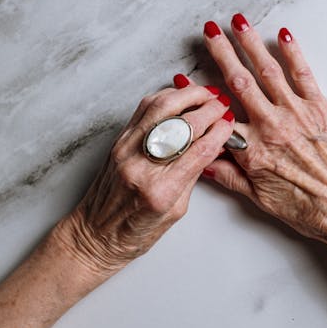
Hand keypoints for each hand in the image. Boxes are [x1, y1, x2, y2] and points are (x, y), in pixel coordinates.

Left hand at [54, 83, 234, 277]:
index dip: (220, 131)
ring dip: (187, 95)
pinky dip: (165, 98)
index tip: (230, 123)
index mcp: (161, 190)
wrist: (95, 234)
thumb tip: (213, 143)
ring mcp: (126, 149)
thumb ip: (193, 174)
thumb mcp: (177, 209)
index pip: (200, 149)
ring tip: (204, 93)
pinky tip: (179, 98)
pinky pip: (143, 109)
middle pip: (183, 124)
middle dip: (208, 110)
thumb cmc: (135, 231)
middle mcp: (141, 165)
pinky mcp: (118, 141)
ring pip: (160, 107)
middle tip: (222, 104)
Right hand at [193, 15, 326, 278]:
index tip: (181, 78)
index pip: (217, 117)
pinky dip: (293, 52)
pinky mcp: (321, 108)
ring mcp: (297, 114)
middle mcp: (272, 126)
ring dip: (251, 43)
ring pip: (268, 71)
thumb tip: (202, 163)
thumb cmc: (310, 210)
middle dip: (222, 52)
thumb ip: (230, 178)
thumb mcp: (261, 201)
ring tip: (237, 21)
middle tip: (208, 30)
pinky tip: (283, 34)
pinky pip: (303, 74)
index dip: (198, 96)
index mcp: (254, 151)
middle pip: (239, 83)